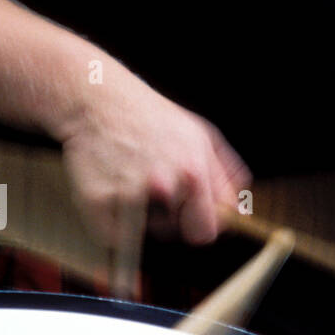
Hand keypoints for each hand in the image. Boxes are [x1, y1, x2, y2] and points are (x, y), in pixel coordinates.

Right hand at [59, 77, 250, 247]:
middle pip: (175, 234)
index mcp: (193, 172)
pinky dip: (111, 221)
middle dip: (172, 220)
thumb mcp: (202, 136)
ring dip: (143, 216)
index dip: (199, 224)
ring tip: (134, 179)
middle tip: (158, 190)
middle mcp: (162, 186)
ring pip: (145, 233)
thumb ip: (225, 177)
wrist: (96, 99)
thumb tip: (238, 211)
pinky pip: (112, 235)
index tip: (190, 212)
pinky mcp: (96, 203)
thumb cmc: (153, 117)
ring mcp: (127, 196)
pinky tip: (112, 188)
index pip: (206, 232)